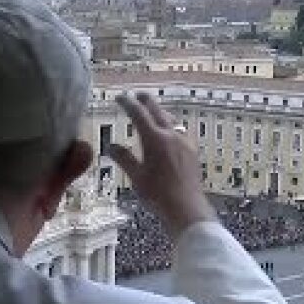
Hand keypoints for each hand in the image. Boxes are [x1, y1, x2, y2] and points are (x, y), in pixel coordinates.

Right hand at [110, 92, 217, 239]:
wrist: (186, 207)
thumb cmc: (158, 194)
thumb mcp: (136, 177)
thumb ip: (124, 158)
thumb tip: (111, 146)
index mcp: (154, 139)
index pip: (138, 114)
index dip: (128, 103)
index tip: (120, 97)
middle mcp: (171, 135)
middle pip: (157, 110)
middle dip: (146, 101)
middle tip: (137, 95)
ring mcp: (184, 142)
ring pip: (171, 119)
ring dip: (160, 112)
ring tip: (153, 112)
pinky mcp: (192, 151)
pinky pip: (180, 131)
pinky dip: (171, 126)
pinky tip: (170, 133)